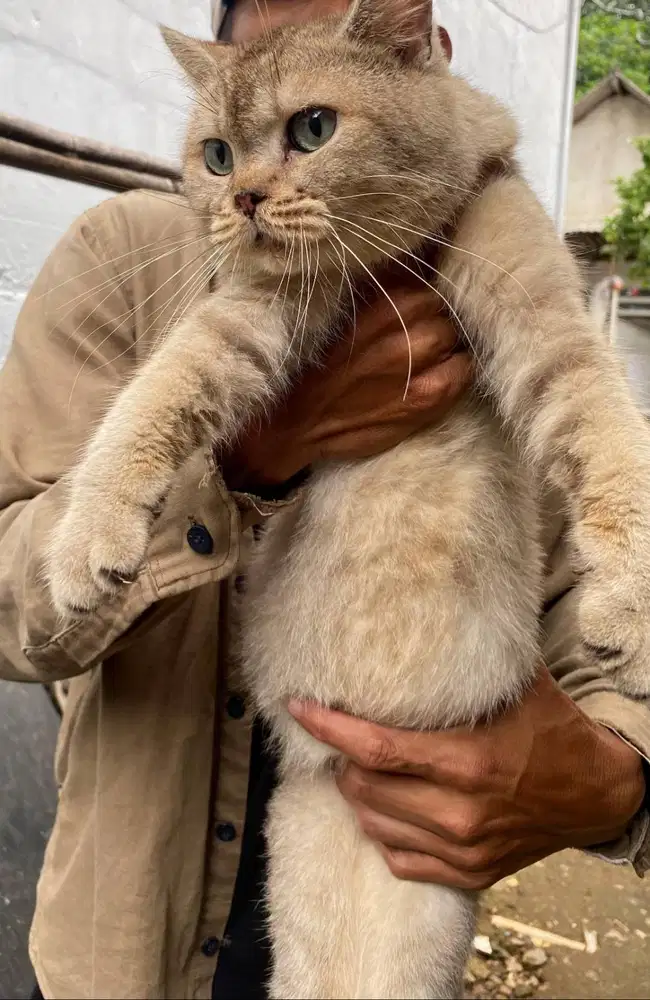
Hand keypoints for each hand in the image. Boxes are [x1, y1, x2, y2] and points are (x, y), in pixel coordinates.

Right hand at [222, 269, 470, 488]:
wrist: (291, 423)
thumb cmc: (312, 364)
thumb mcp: (336, 308)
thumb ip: (376, 283)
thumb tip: (418, 250)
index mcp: (380, 294)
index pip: (427, 271)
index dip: (419, 287)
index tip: (409, 301)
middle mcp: (403, 322)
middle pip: (443, 304)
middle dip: (431, 316)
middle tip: (410, 335)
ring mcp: (418, 361)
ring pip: (455, 335)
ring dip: (444, 344)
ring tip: (421, 358)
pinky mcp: (428, 396)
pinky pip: (464, 371)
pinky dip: (454, 372)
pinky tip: (430, 379)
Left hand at [288, 668, 645, 888]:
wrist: (596, 793)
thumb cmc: (552, 729)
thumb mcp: (518, 684)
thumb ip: (469, 657)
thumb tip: (425, 611)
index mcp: (466, 761)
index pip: (375, 749)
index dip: (328, 728)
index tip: (298, 707)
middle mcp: (459, 812)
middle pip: (363, 788)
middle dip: (340, 759)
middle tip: (338, 736)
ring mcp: (462, 850)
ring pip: (373, 824)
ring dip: (357, 794)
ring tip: (360, 767)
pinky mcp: (467, 874)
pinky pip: (398, 858)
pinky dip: (381, 830)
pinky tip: (387, 805)